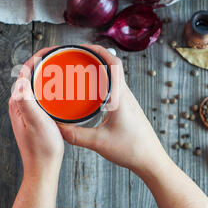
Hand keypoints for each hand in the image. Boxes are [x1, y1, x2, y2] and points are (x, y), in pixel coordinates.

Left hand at [9, 47, 64, 178]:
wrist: (42, 168)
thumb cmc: (41, 148)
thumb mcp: (36, 122)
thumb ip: (26, 100)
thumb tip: (22, 77)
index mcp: (18, 101)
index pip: (25, 71)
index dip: (38, 57)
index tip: (52, 50)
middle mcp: (20, 104)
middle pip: (30, 75)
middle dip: (43, 62)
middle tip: (61, 56)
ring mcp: (27, 110)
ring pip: (36, 85)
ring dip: (47, 74)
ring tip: (62, 67)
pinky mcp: (35, 117)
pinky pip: (41, 95)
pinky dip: (50, 87)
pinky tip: (62, 90)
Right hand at [59, 45, 167, 174]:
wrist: (151, 161)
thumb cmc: (132, 150)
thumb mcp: (99, 143)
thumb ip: (75, 135)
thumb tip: (56, 127)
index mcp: (121, 98)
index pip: (114, 64)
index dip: (99, 51)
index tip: (84, 46)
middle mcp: (126, 96)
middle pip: (114, 67)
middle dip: (96, 57)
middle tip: (77, 56)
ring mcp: (128, 102)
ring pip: (115, 78)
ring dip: (100, 70)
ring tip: (82, 71)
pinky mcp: (128, 109)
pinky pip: (115, 89)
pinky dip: (103, 84)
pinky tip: (91, 93)